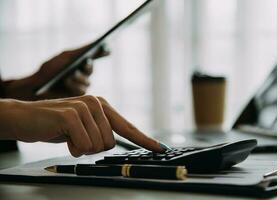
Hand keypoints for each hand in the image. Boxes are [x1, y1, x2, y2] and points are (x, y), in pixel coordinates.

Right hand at [0, 95, 163, 156]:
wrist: (25, 117)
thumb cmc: (56, 124)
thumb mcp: (83, 127)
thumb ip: (100, 131)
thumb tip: (111, 143)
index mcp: (102, 106)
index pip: (128, 127)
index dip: (144, 140)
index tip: (160, 149)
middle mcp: (97, 104)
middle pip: (110, 143)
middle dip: (92, 147)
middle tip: (76, 137)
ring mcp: (84, 107)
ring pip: (97, 146)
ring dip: (80, 147)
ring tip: (68, 135)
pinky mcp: (71, 115)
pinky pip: (83, 145)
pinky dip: (72, 148)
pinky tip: (62, 136)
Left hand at [3, 43, 108, 99]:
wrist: (37, 87)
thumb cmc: (49, 70)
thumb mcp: (65, 57)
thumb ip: (80, 51)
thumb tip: (96, 44)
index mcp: (81, 61)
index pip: (96, 55)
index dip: (102, 52)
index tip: (106, 47)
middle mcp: (83, 73)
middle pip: (90, 69)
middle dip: (86, 67)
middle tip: (83, 63)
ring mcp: (81, 85)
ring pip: (86, 81)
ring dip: (77, 78)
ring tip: (67, 76)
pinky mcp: (78, 96)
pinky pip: (81, 90)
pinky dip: (73, 86)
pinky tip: (66, 82)